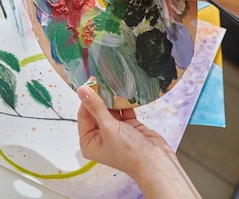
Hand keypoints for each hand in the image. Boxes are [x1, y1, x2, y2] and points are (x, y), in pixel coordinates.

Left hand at [76, 81, 200, 197]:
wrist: (156, 162)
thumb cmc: (130, 153)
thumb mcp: (109, 127)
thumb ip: (96, 107)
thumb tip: (82, 90)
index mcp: (89, 142)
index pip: (83, 115)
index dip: (86, 99)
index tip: (90, 82)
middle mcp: (101, 137)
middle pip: (96, 111)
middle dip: (100, 96)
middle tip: (101, 78)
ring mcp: (115, 131)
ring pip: (110, 109)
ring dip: (112, 97)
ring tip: (112, 80)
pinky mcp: (129, 126)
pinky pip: (123, 110)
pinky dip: (124, 102)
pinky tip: (123, 90)